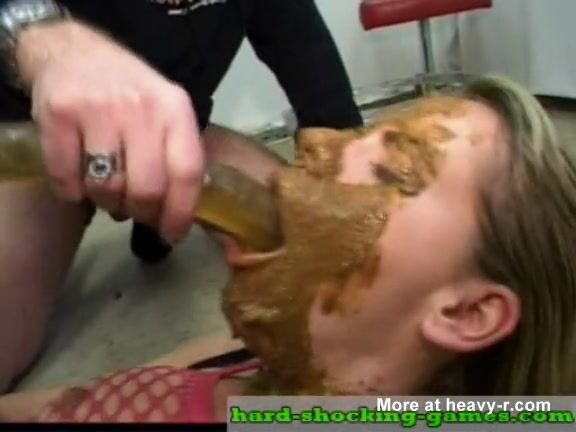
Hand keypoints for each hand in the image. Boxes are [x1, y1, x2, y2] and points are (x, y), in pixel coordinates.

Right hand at [16, 21, 204, 243]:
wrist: (74, 51)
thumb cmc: (129, 90)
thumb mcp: (166, 110)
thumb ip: (178, 151)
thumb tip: (184, 209)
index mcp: (175, 109)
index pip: (187, 172)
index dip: (181, 212)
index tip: (173, 234)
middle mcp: (140, 107)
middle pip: (147, 188)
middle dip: (142, 213)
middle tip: (136, 213)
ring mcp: (98, 109)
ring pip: (107, 188)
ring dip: (107, 204)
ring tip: (109, 192)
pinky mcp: (60, 113)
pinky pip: (67, 179)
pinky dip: (72, 192)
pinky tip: (78, 182)